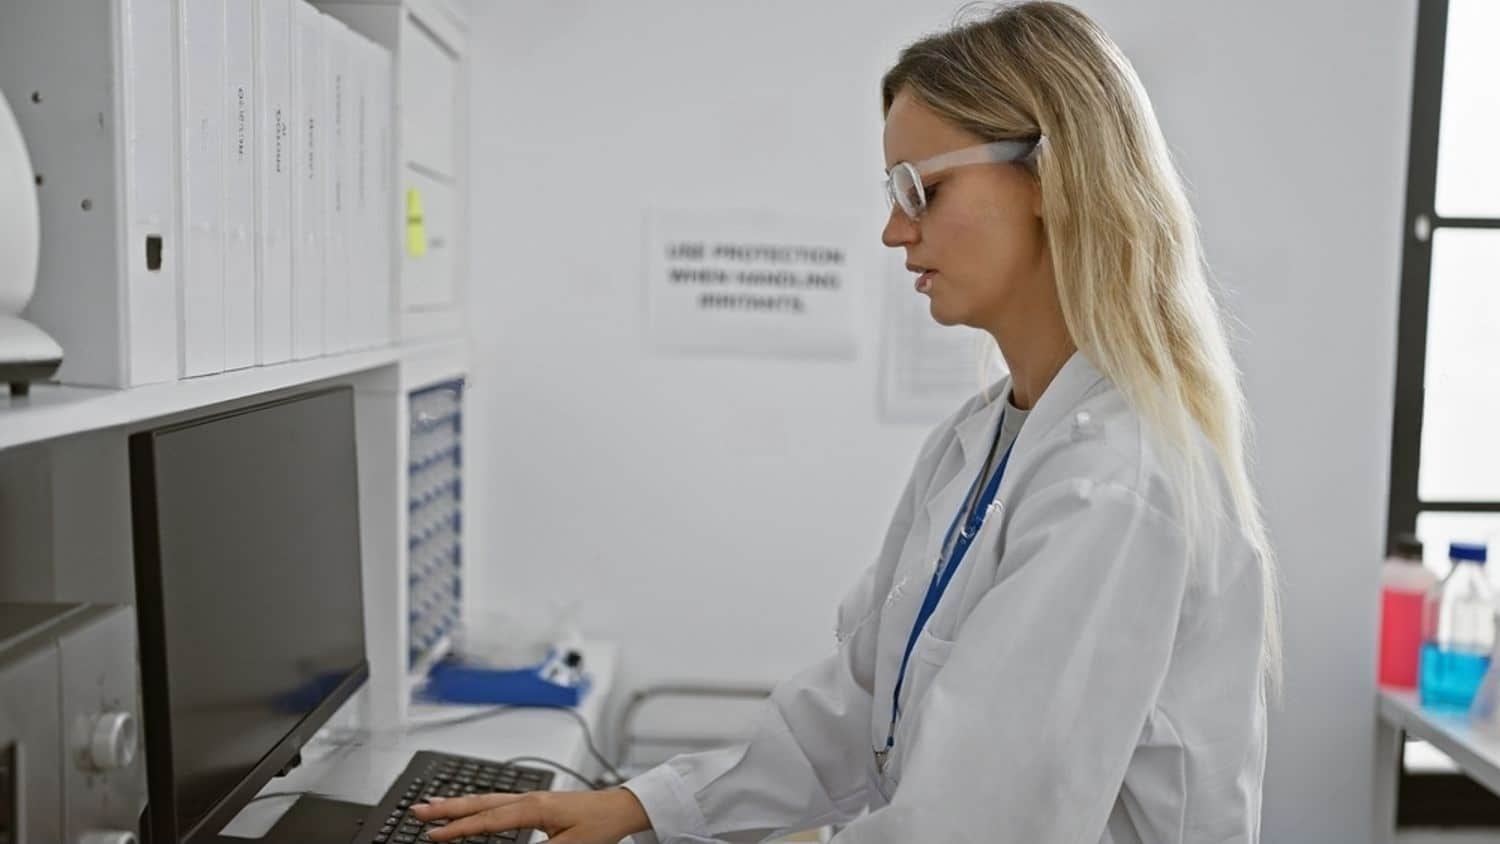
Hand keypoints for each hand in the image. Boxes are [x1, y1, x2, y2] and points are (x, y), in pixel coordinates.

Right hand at [410, 787, 651, 843]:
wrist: (621, 808)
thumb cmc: (599, 826)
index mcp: (533, 808)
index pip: (486, 821)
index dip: (457, 829)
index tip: (431, 835)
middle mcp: (528, 799)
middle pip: (479, 803)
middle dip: (447, 808)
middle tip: (417, 811)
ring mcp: (530, 798)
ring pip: (486, 799)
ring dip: (458, 803)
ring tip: (432, 805)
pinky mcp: (535, 803)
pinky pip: (498, 802)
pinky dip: (477, 804)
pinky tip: (469, 807)